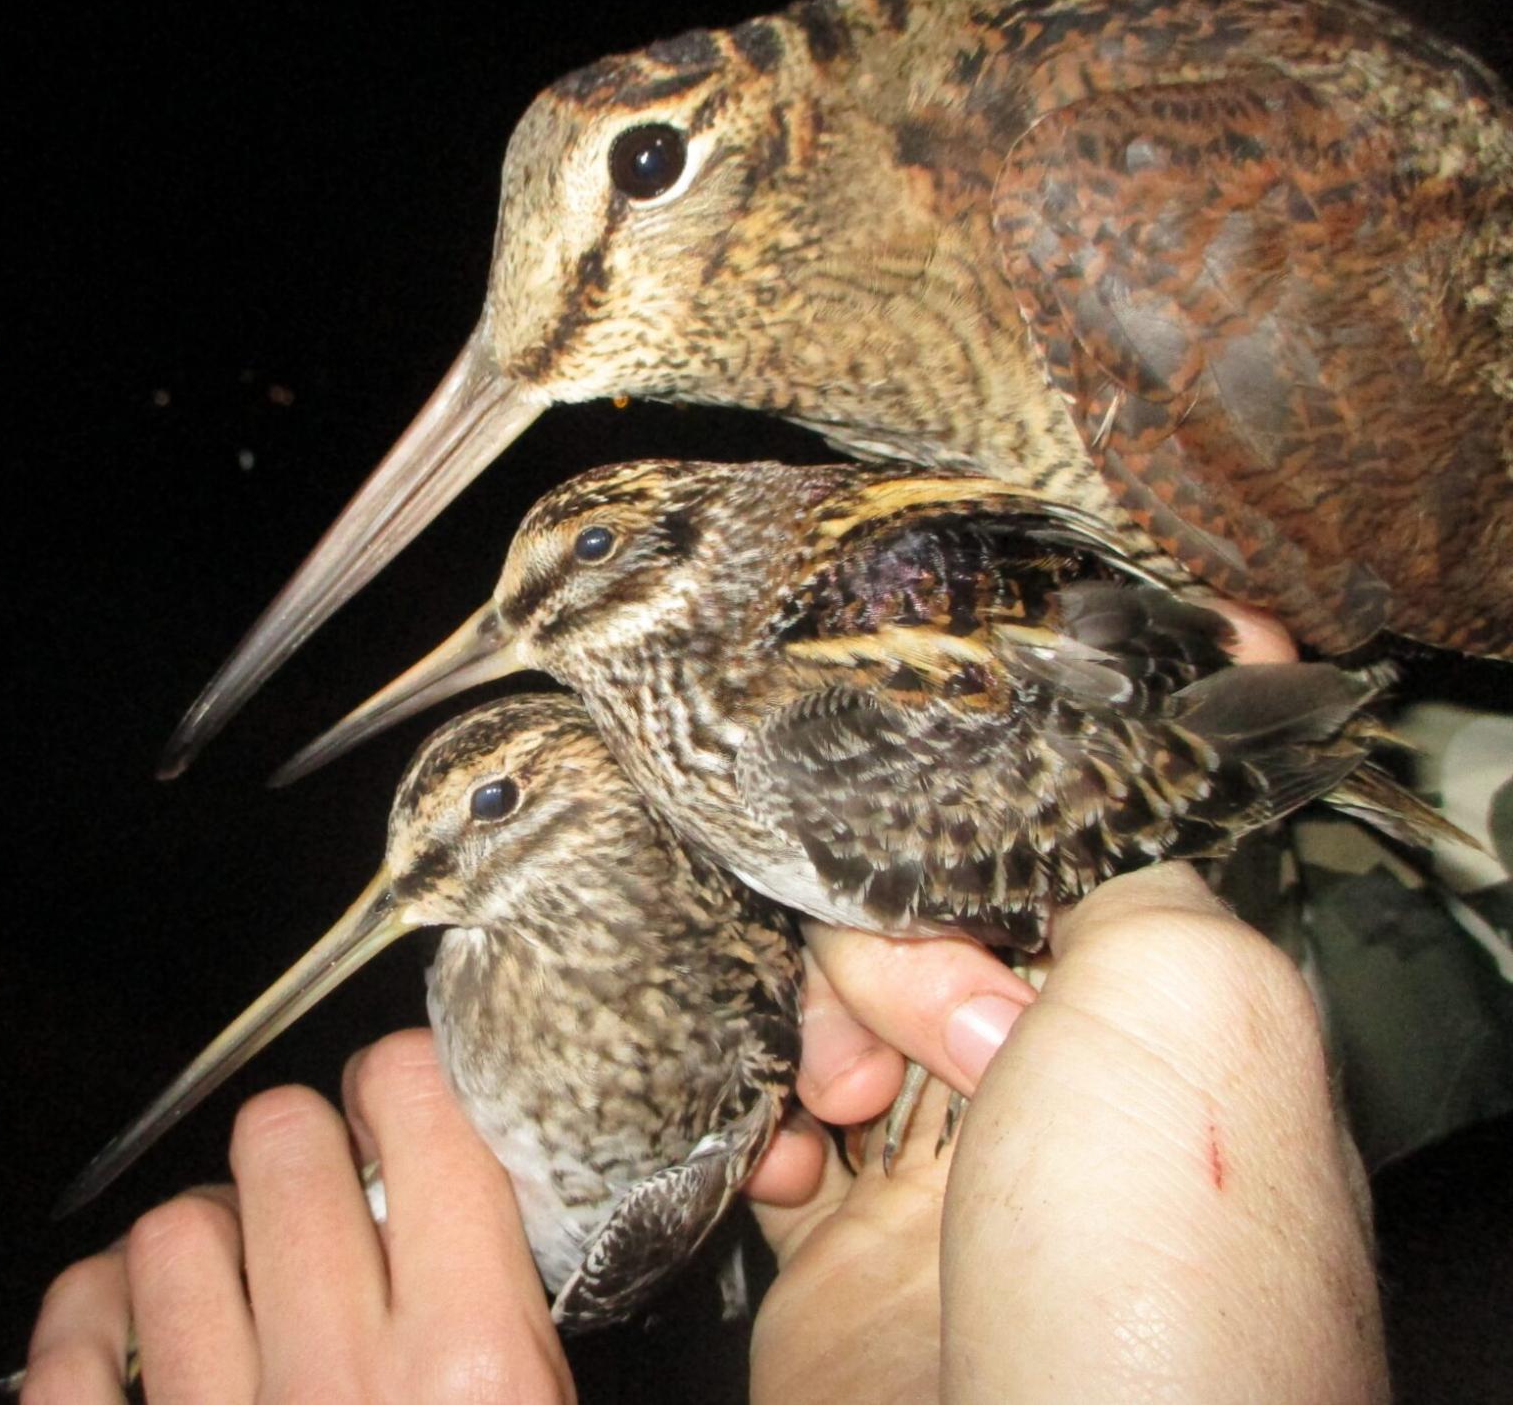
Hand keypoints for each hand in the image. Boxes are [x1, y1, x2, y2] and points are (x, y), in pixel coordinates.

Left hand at [20, 1029, 574, 1403]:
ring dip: (205, 1232)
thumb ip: (509, 1313)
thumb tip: (463, 1195)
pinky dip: (88, 1317)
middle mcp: (342, 1383)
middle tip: (323, 1186)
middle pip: (282, 1141)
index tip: (401, 1101)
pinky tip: (123, 1322)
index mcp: (473, 1363)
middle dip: (303, 1144)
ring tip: (235, 1263)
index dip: (406, 1083)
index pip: (419, 1109)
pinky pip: (70, 1349)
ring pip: (174, 1232)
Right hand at [743, 596, 1306, 1201]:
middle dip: (893, 931)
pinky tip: (786, 1151)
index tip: (935, 679)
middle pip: (920, 893)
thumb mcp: (1187, 990)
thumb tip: (1046, 799)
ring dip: (818, 1019)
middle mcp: (1056, 1061)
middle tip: (946, 1020)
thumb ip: (1126, 853)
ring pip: (826, 986)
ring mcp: (941, 1139)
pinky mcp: (836, 1218)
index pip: (1067, 825)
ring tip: (840, 1100)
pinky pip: (762, 1104)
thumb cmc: (1154, 1261)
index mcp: (1157, 997)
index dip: (1007, 758)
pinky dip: (754, 1110)